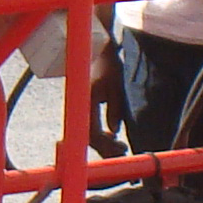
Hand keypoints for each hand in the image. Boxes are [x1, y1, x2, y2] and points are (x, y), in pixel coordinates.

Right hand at [88, 30, 129, 155]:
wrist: (99, 52)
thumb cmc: (110, 67)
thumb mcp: (118, 86)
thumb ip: (115, 109)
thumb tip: (114, 132)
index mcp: (87, 100)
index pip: (92, 132)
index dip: (106, 145)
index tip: (122, 147)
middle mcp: (79, 106)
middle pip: (88, 137)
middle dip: (106, 148)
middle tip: (123, 150)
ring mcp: (79, 109)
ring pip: (87, 135)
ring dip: (103, 144)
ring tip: (120, 146)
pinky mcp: (82, 109)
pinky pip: (88, 128)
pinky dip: (100, 136)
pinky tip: (112, 136)